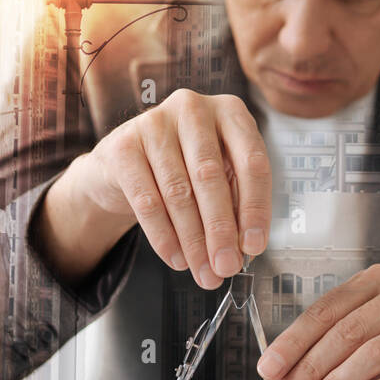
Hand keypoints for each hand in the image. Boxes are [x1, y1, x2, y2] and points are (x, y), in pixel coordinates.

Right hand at [62, 88, 271, 289]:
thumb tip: (246, 247)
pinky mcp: (123, 144)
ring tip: (203, 271)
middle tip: (226, 266)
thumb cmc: (185, 166)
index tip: (254, 246)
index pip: (252, 163)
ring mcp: (155, 122)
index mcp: (231, 111)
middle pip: (211, 177)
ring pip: (178, 192)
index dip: (256, 209)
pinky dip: (164, 236)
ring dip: (193, 241)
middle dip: (221, 231)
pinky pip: (147, 200)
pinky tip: (177, 259)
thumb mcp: (220, 176)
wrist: (126, 162)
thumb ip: (237, 204)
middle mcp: (194, 108)